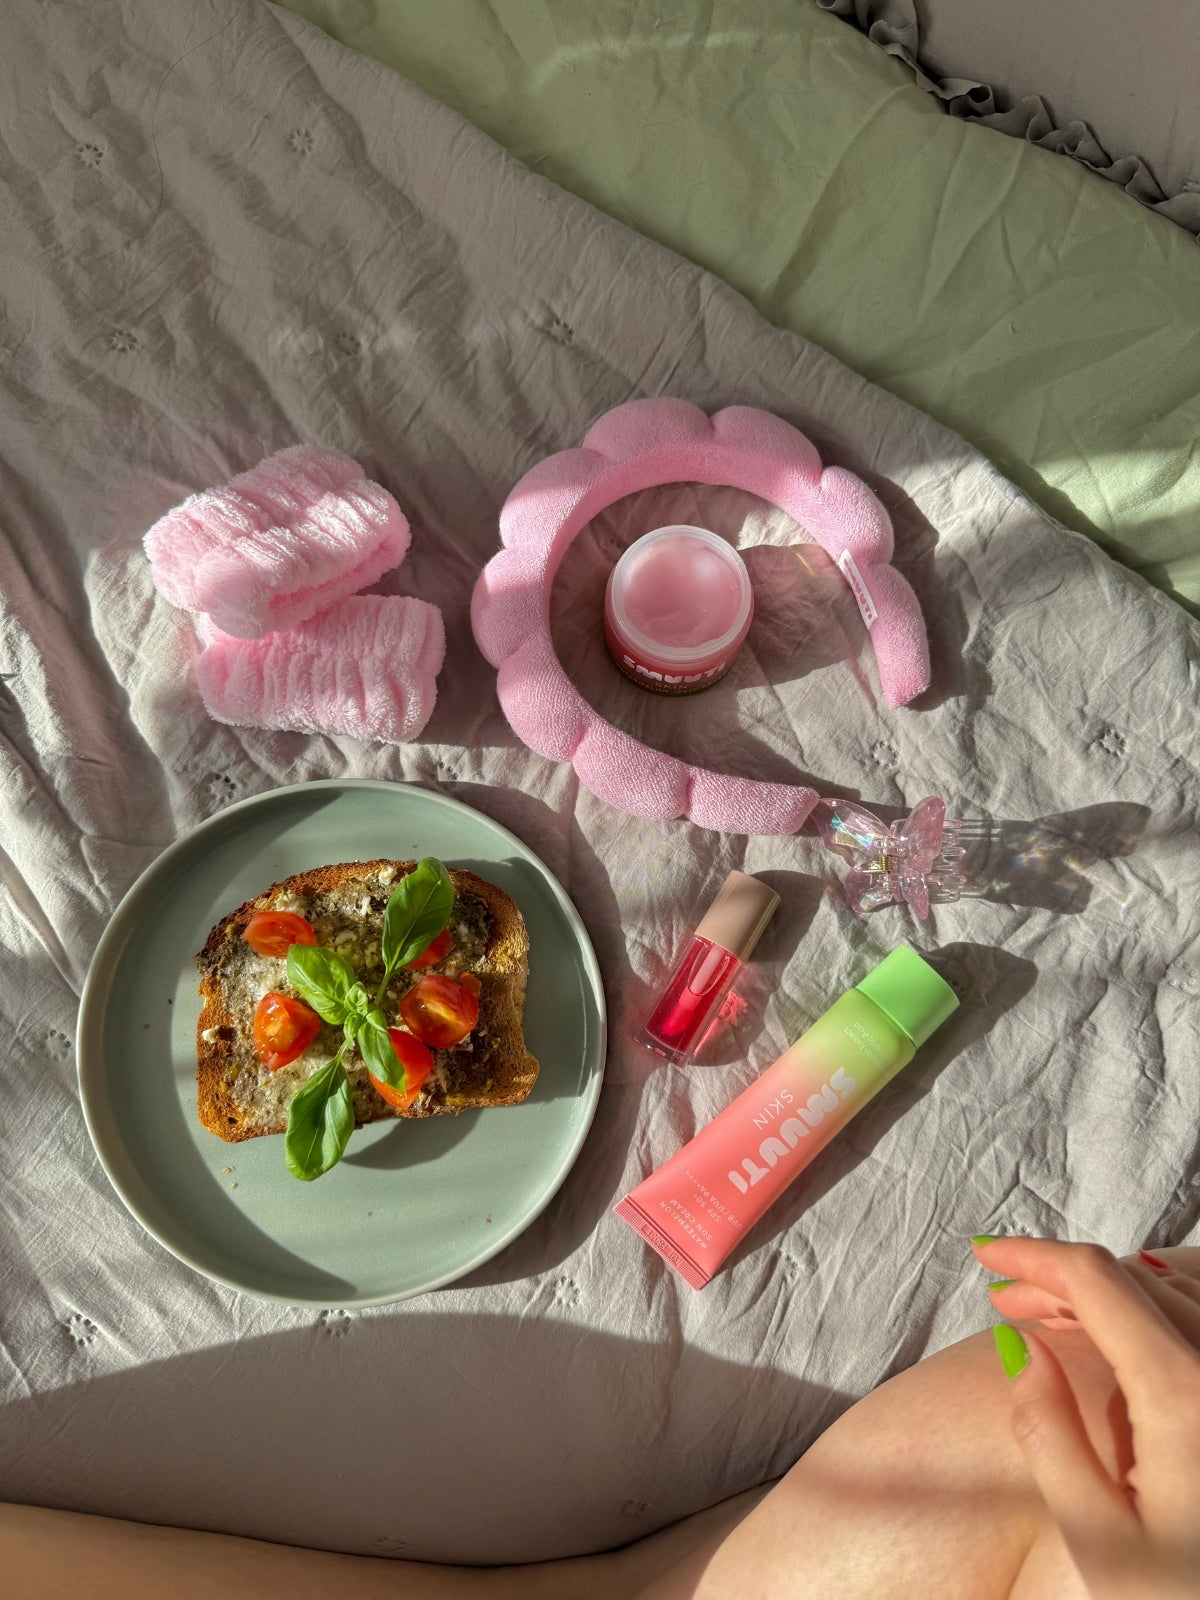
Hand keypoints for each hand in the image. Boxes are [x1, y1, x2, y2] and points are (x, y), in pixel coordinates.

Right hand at [973, 1237, 1199, 1598]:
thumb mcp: (1097, 1537)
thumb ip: (1048, 1431)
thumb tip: (1023, 1346)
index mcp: (1182, 1395)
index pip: (1096, 1281)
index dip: (1033, 1256)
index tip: (984, 1256)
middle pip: (1134, 1280)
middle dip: (1062, 1278)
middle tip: (1008, 1300)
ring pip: (1175, 1292)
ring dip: (1110, 1292)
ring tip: (1058, 1317)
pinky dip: (1159, 1309)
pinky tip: (1129, 1336)